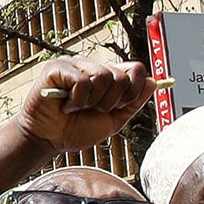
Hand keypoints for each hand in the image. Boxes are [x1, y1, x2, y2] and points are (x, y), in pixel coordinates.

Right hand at [14, 55, 150, 154]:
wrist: (49, 140)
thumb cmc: (76, 129)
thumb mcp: (113, 120)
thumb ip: (133, 103)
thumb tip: (153, 82)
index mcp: (106, 75)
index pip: (135, 69)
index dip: (134, 90)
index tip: (119, 106)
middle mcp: (91, 66)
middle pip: (121, 76)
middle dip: (111, 102)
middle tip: (93, 110)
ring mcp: (73, 64)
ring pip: (103, 76)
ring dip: (93, 101)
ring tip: (78, 107)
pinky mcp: (56, 68)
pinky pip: (82, 82)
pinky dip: (77, 101)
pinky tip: (66, 105)